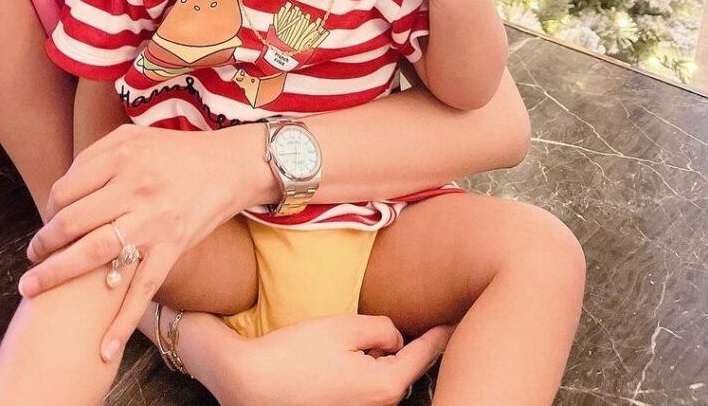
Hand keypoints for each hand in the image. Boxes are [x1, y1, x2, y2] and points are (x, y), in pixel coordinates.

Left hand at [18, 123, 251, 357]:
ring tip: (33, 286)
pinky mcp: (172, 248)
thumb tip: (62, 188)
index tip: (47, 223)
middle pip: (71, 222)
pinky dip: (121, 322)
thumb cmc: (177, 152)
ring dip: (57, 274)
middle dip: (42, 245)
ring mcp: (153, 222)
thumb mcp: (135, 137)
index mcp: (121, 158)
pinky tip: (104, 348)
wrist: (229, 165)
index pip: (65, 190)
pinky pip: (141, 289)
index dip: (48, 210)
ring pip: (93, 253)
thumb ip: (97, 155)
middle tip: (31, 258)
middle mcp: (133, 189)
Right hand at [211, 314, 453, 405]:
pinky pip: (363, 387)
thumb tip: (396, 338)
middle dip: (405, 347)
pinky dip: (362, 370)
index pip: (423, 356)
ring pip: (382, 378)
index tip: (455, 323)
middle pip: (402, 369)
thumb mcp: (344, 327)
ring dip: (379, 358)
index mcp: (385, 385)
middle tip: (405, 320)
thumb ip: (381, 329)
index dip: (440, 336)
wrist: (251, 384)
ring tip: (358, 338)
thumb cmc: (296, 354)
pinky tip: (337, 356)